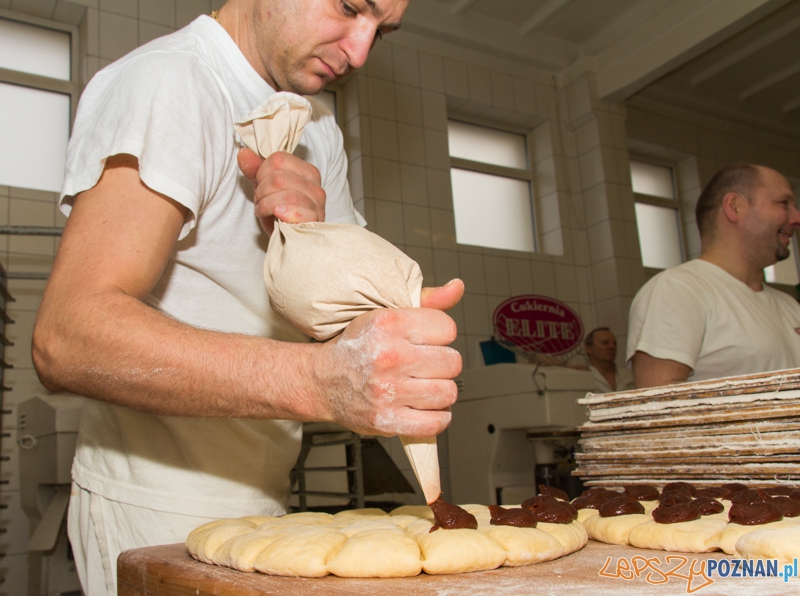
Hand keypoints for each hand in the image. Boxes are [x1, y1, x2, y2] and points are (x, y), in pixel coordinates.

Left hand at [237, 148, 325, 233]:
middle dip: (262, 191)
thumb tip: (243, 153)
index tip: (261, 186)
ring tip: (265, 211)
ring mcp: (318, 204)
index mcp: (306, 172)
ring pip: (286, 195)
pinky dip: (279, 214)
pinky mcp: (315, 221)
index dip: (262, 173)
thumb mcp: (263, 188)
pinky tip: (277, 217)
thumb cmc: (278, 214)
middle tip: (261, 202)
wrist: (287, 242)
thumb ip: (255, 169)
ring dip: (267, 205)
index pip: (278, 159)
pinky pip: (295, 211)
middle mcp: (316, 186)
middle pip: (278, 177)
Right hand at [321, 279, 463, 437]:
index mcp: (389, 325)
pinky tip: (424, 407)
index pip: (447, 328)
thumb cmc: (355, 347)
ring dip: (440, 391)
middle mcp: (389, 357)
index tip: (429, 340)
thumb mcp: (385, 314)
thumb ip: (425, 301)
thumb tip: (457, 287)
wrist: (321, 381)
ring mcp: (388, 392)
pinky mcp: (387, 420)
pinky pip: (435, 423)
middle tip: (426, 364)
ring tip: (424, 385)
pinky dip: (437, 418)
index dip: (442, 335)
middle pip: (452, 362)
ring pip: (447, 393)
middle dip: (443, 364)